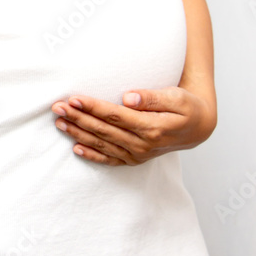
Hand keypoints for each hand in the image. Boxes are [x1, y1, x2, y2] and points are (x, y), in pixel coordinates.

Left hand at [50, 87, 216, 165]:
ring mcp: (138, 154)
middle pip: (104, 130)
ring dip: (79, 133)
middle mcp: (142, 145)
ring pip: (103, 144)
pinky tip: (76, 148)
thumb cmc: (186, 106)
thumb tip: (129, 97)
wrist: (198, 127)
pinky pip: (110, 159)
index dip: (93, 107)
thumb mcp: (176, 96)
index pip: (115, 116)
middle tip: (57, 107)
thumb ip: (152, 97)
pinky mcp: (135, 159)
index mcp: (151, 128)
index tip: (73, 98)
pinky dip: (93, 155)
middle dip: (78, 118)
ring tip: (59, 123)